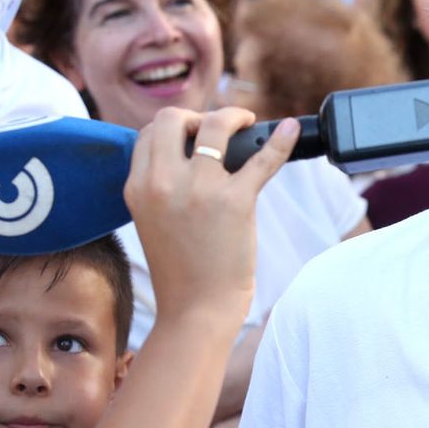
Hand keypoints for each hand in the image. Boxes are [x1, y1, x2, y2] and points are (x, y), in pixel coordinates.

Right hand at [126, 108, 297, 332]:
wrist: (195, 311)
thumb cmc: (180, 270)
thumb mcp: (152, 220)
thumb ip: (161, 186)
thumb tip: (190, 153)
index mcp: (138, 187)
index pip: (150, 132)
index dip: (175, 128)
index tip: (193, 135)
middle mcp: (162, 182)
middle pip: (174, 118)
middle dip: (197, 116)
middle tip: (218, 130)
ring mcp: (199, 189)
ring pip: (217, 125)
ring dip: (234, 117)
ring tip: (246, 125)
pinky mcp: (235, 200)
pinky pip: (263, 157)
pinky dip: (281, 140)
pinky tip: (290, 130)